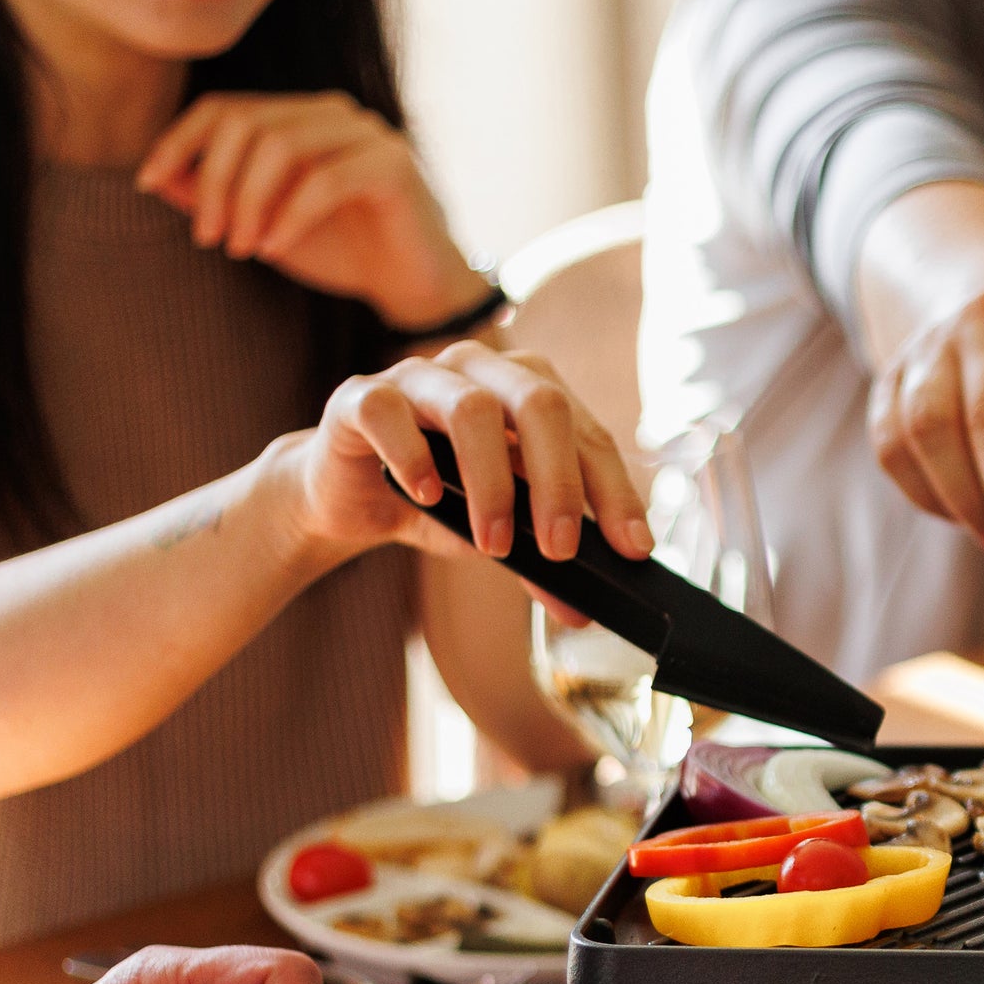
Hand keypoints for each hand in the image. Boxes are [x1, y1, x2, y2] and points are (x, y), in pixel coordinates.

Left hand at [136, 91, 486, 332]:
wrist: (415, 288)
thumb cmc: (344, 254)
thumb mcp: (265, 226)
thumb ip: (217, 198)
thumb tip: (158, 177)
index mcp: (299, 117)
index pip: (225, 108)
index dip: (180, 141)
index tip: (149, 182)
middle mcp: (332, 112)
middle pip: (247, 124)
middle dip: (214, 183)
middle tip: (208, 237)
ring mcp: (367, 133)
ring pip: (281, 146)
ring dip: (249, 201)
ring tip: (242, 248)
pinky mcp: (393, 164)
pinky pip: (324, 181)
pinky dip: (290, 217)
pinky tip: (276, 249)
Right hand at [271, 340, 651, 566]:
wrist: (351, 497)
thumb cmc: (438, 503)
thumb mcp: (499, 535)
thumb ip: (541, 562)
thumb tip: (581, 613)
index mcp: (528, 391)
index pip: (588, 433)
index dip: (614, 490)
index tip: (633, 547)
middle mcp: (480, 371)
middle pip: (540, 403)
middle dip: (560, 481)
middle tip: (563, 550)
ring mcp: (418, 377)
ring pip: (472, 407)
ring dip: (491, 482)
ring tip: (493, 544)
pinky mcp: (360, 398)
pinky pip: (389, 411)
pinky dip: (413, 456)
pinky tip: (428, 497)